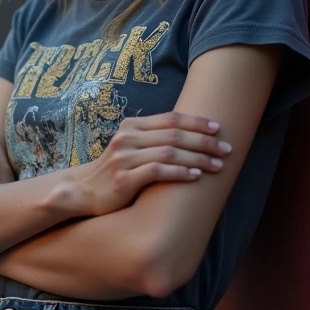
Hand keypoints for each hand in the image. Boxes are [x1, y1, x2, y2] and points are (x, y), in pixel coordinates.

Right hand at [74, 111, 230, 216]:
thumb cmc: (115, 170)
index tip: (218, 128)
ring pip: (170, 152)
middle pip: (175, 134)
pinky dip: (180, 173)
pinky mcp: (124, 179)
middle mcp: (127, 138)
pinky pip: (158, 172)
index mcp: (131, 126)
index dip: (197, 122)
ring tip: (218, 165)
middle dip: (204, 141)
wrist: (83, 191)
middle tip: (226, 149)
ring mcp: (124, 158)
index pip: (171, 118)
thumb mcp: (131, 147)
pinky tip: (196, 176)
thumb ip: (154, 138)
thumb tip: (190, 134)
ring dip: (199, 158)